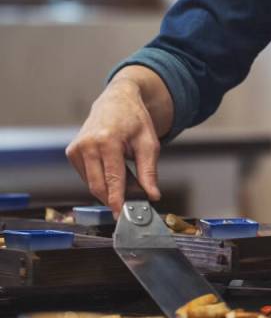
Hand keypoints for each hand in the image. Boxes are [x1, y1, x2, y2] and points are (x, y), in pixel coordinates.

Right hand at [66, 79, 161, 216]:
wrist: (117, 100)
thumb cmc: (134, 119)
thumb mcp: (149, 143)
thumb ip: (149, 171)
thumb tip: (152, 195)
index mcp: (107, 140)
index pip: (111, 179)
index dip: (117, 200)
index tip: (122, 216)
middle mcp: (87, 144)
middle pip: (98, 186)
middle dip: (114, 198)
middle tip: (133, 201)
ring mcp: (77, 148)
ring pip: (92, 184)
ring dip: (109, 188)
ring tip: (127, 177)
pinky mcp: (72, 152)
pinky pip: (87, 177)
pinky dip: (101, 179)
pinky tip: (113, 169)